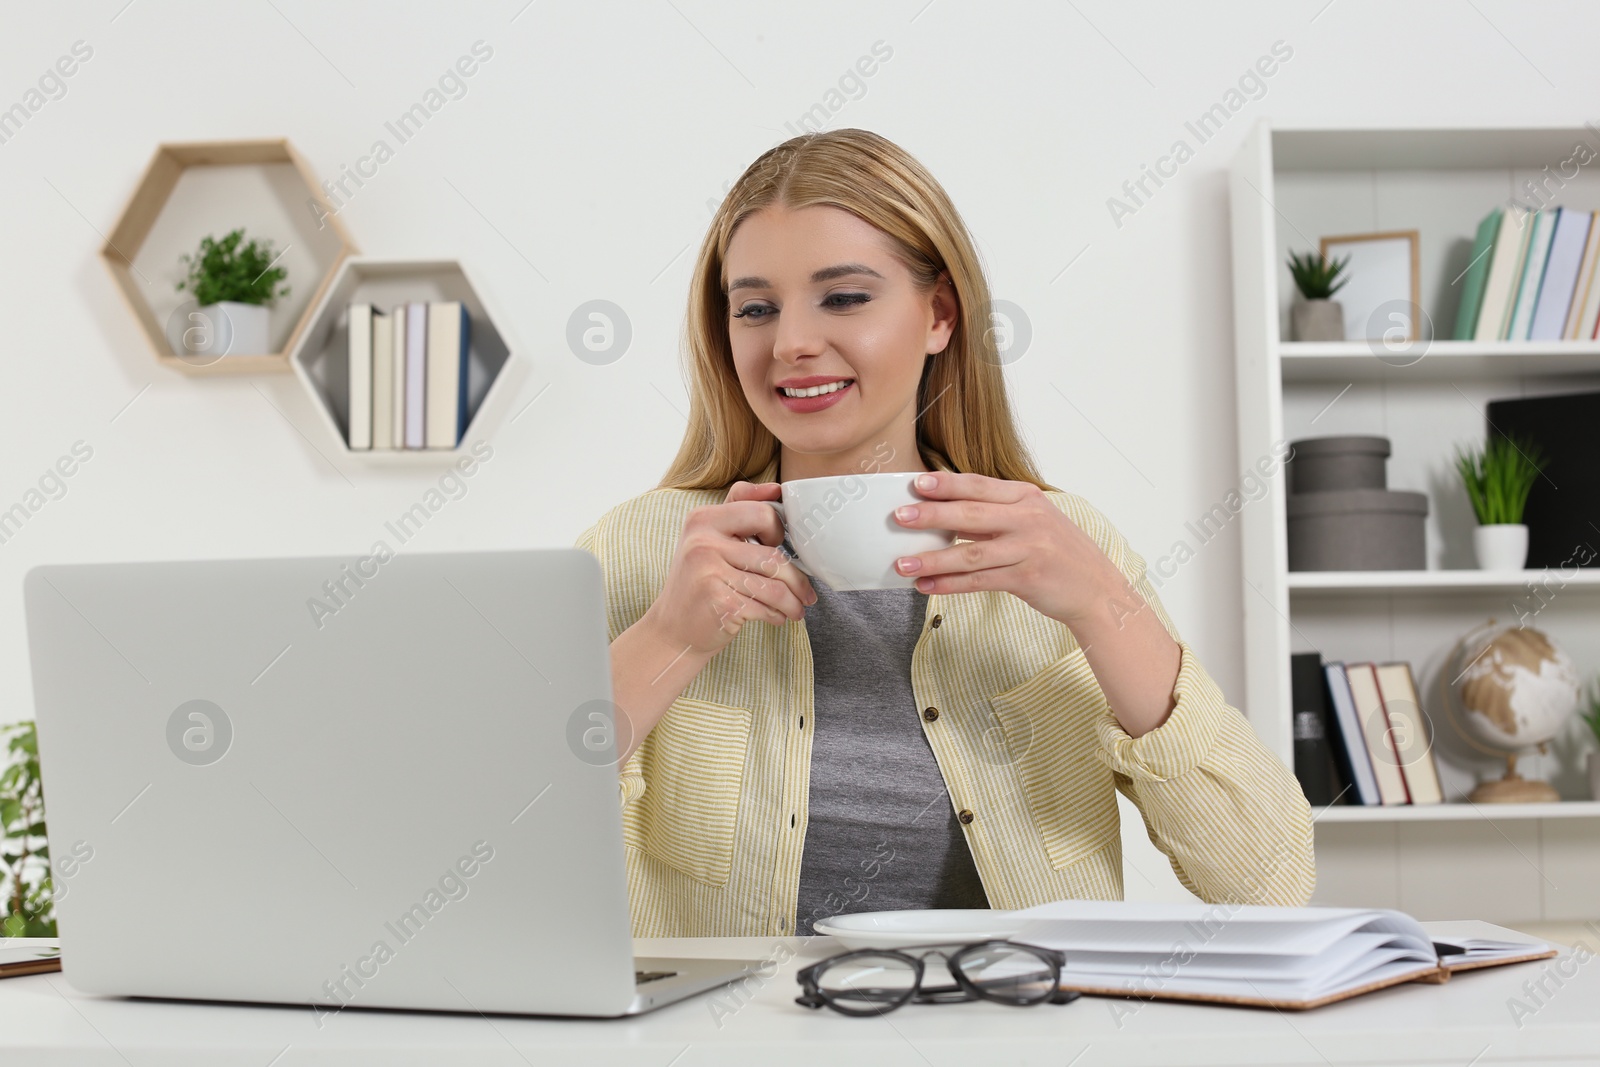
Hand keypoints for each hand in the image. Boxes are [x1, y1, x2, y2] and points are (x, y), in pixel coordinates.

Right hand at [643, 480, 818, 658]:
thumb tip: (777, 488)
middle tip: (803, 590)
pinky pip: (765, 607)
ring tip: (796, 609)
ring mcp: (710, 573)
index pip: (760, 512)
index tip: (777, 544)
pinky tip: (776, 617)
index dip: (777, 529)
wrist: (671, 630)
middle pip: (773, 554)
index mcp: (702, 520)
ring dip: (793, 602)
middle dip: (796, 577)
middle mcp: (703, 543)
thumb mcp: (708, 539)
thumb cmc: (698, 584)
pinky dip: (777, 615)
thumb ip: (739, 509)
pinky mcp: (721, 603)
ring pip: (775, 586)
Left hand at [890, 471, 1128, 626]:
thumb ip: (994, 514)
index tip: (917, 483)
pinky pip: (979, 581)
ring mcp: (1028, 549)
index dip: (947, 484)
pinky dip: (949, 585)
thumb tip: (943, 512)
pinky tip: (926, 586)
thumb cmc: (1059, 552)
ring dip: (933, 559)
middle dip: (931, 515)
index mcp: (1026, 497)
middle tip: (899, 516)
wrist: (1097, 589)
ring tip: (902, 563)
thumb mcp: (1033, 520)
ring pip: (970, 553)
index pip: (979, 485)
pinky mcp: (1026, 579)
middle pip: (971, 514)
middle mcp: (1028, 519)